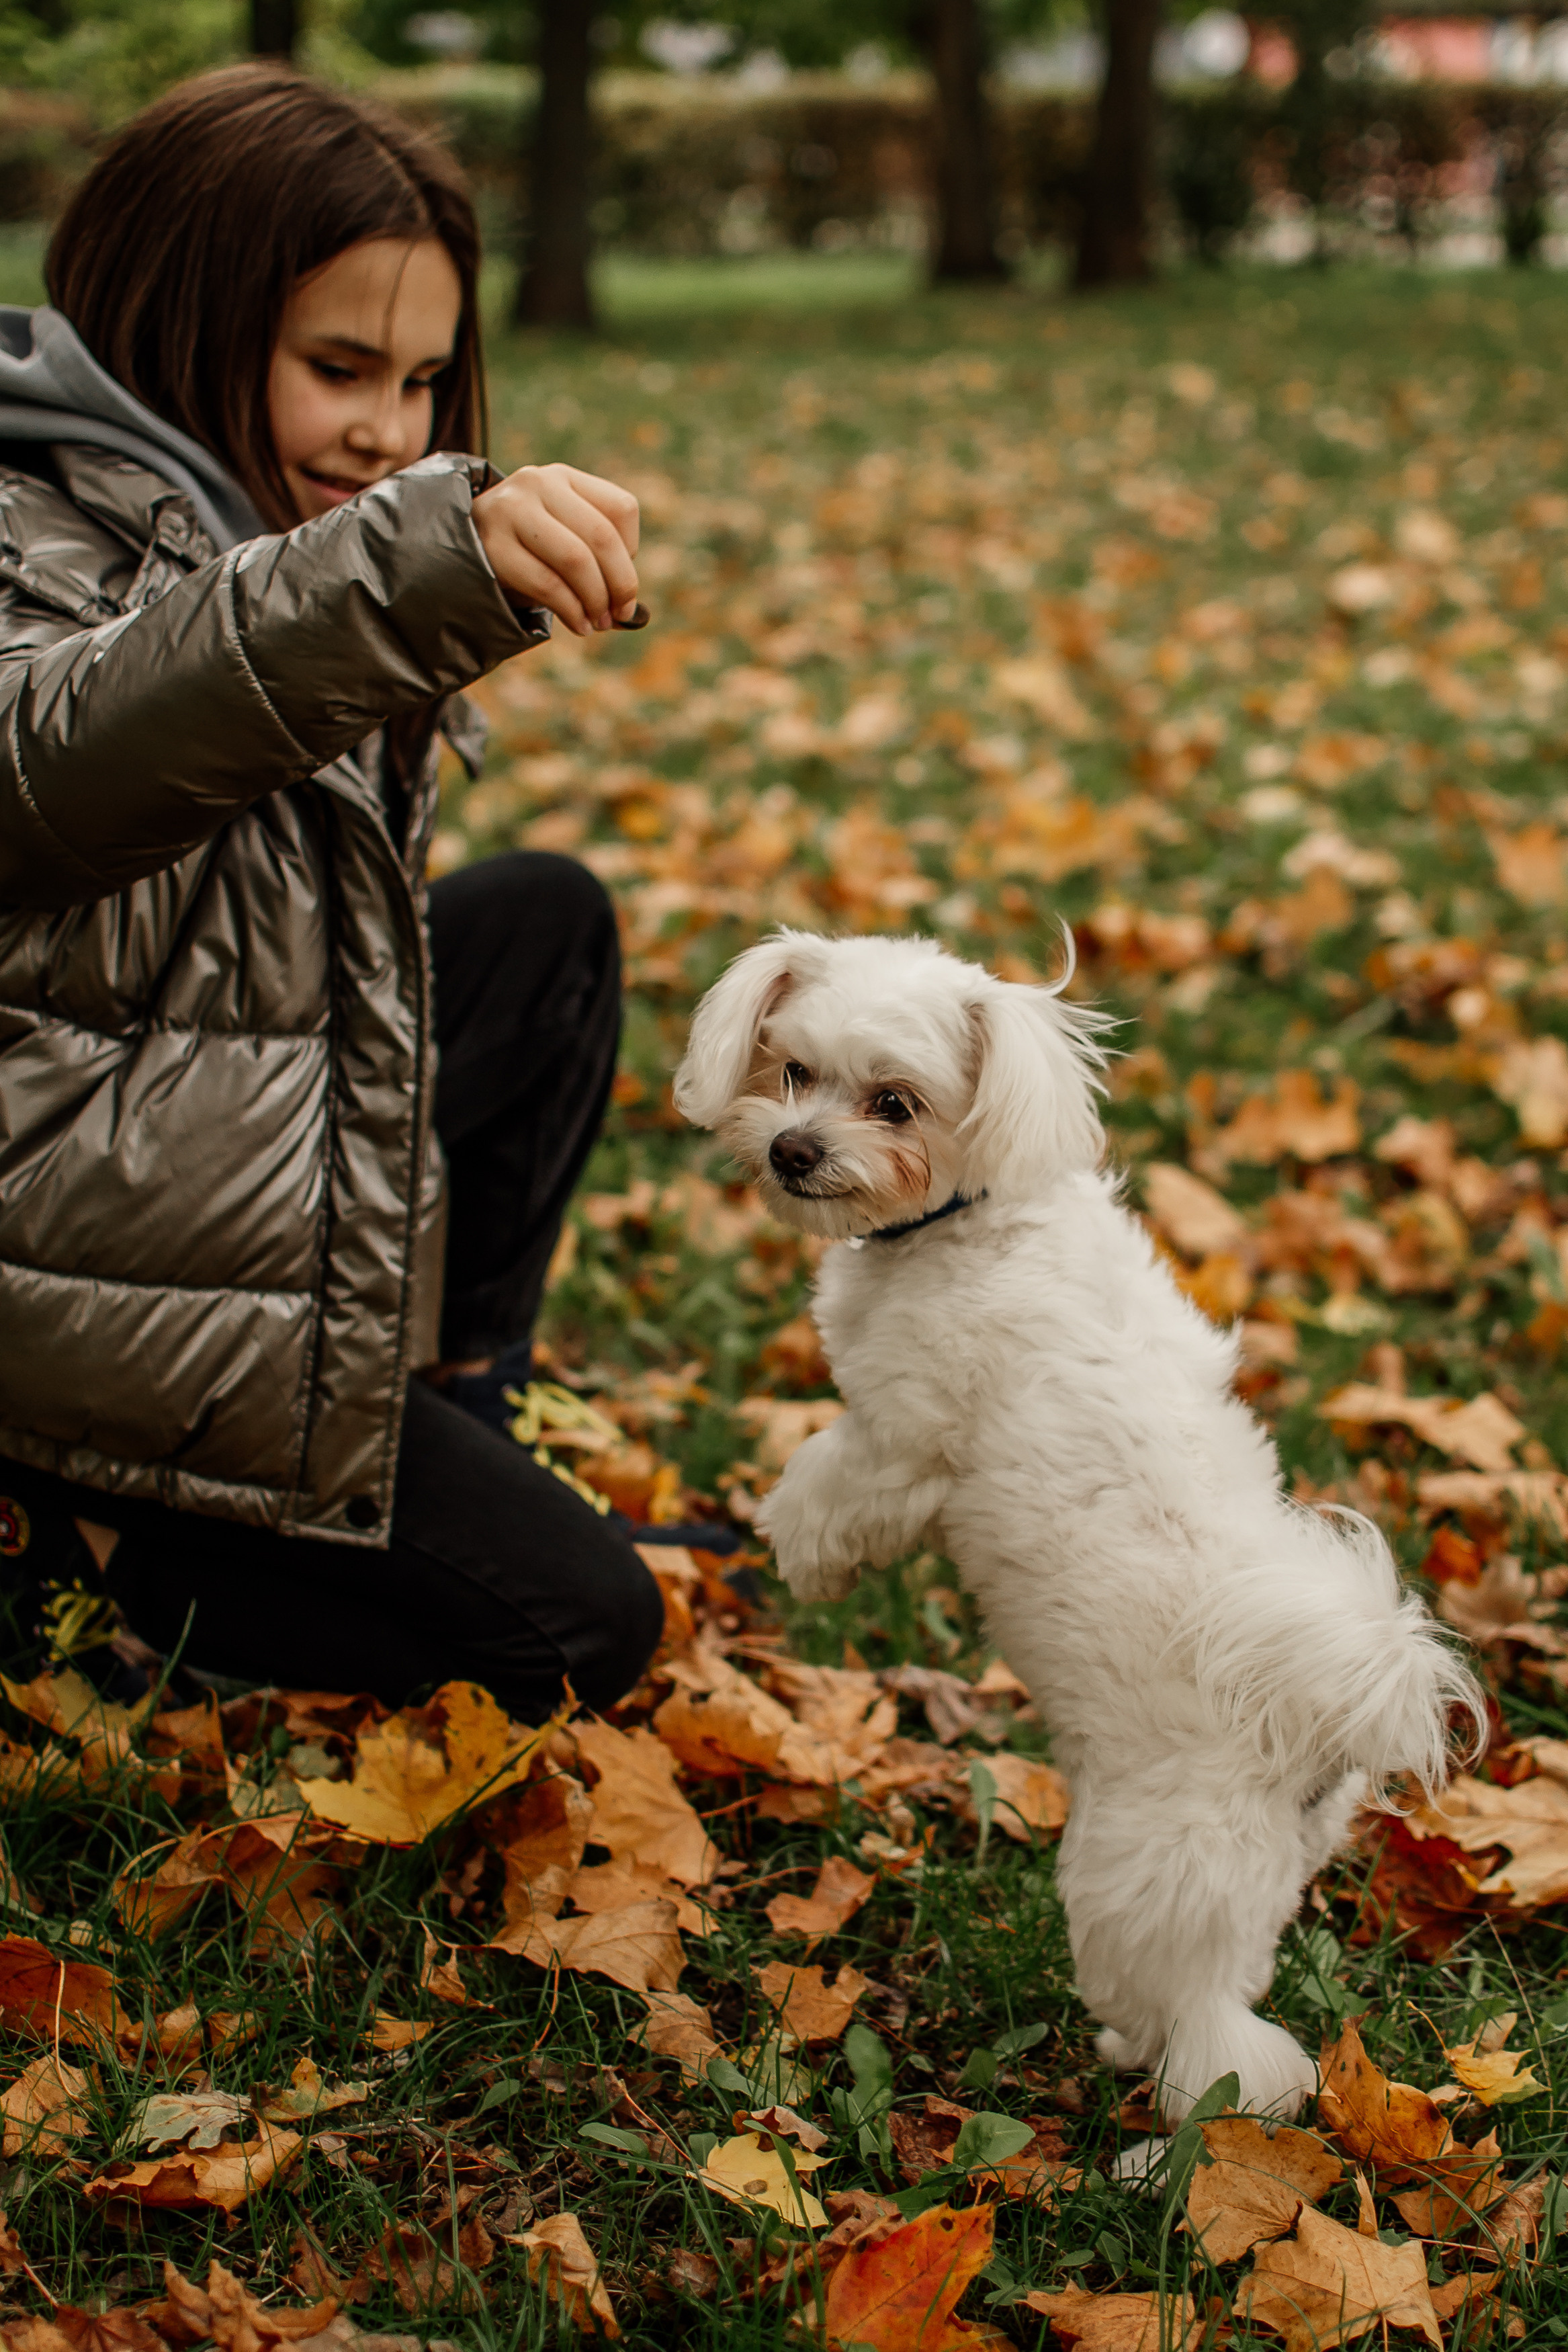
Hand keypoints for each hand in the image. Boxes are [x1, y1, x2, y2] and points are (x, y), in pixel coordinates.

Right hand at [471, 462, 638, 636]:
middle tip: (620, 614)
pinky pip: (547, 583)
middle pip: (602, 536)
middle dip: (620, 585)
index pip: (622, 508)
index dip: (631, 554)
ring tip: (597, 623)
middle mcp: (537, 483)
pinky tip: (577, 624)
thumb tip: (637, 616)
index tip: (623, 585)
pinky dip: (571, 611)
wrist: (455, 550)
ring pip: (576, 559)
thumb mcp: (562, 542)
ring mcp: (511, 510)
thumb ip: (598, 565)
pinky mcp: (492, 544)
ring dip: (595, 600)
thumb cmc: (523, 553)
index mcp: (563, 477)